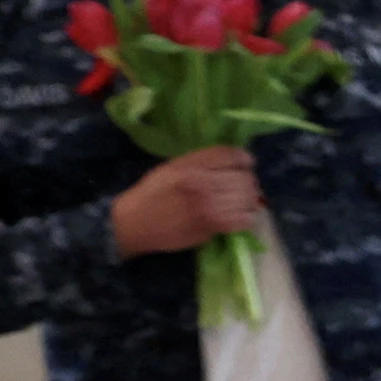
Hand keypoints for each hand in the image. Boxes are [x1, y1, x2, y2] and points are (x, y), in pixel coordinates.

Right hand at [111, 147, 261, 258]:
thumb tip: (234, 159)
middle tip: (243, 186)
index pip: (231, 154)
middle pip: (243, 177)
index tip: (244, 164)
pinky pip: (243, 220)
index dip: (243, 158)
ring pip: (247, 198)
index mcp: (190, 165)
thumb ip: (201, 161)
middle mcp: (201, 182)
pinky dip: (247, 218)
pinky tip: (240, 217)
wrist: (131, 224)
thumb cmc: (151, 194)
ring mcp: (208, 205)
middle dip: (248, 180)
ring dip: (250, 200)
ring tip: (243, 202)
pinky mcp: (211, 226)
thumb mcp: (172, 167)